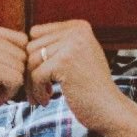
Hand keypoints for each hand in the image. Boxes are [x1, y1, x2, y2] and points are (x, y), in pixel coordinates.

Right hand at [0, 22, 27, 136]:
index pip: (21, 40)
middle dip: (16, 75)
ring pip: (22, 66)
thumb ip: (4, 49)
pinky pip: (17, 79)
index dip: (17, 64)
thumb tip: (40, 48)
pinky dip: (10, 93)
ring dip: (12, 86)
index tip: (1, 79)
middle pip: (23, 53)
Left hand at [27, 20, 135, 134]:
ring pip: (31, 61)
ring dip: (32, 83)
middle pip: (32, 47)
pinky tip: (46, 101)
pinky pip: (36, 75)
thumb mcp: (78, 57)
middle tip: (39, 90)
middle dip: (30, 71)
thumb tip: (26, 38)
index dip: (34, 56)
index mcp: (79, 27)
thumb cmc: (90, 88)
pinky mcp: (65, 63)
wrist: (109, 110)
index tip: (40, 75)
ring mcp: (71, 46)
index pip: (37, 33)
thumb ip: (58, 44)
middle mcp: (76, 32)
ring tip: (42, 97)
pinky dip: (37, 91)